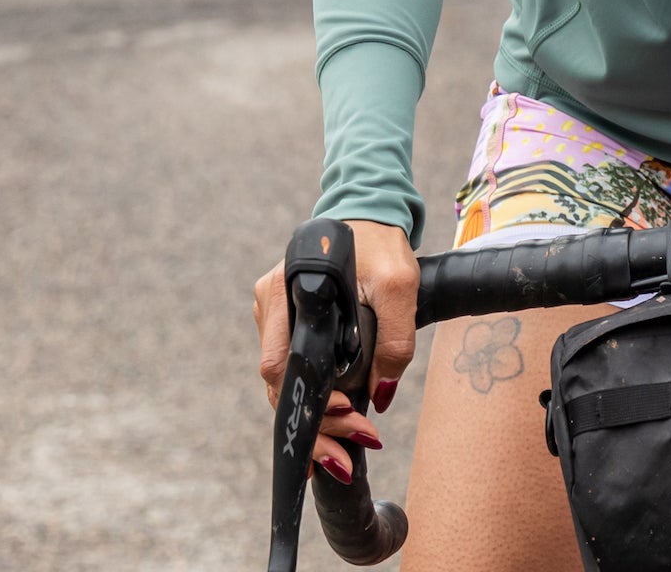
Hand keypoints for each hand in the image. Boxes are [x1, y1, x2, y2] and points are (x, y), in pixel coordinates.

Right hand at [254, 220, 419, 484]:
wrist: (369, 215)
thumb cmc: (381, 244)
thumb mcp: (400, 284)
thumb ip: (394, 338)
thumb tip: (381, 397)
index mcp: (285, 291)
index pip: (282, 365)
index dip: (310, 401)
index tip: (347, 419)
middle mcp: (270, 305)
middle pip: (279, 384)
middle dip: (314, 425)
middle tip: (346, 455)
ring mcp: (274, 316)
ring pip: (285, 384)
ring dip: (315, 419)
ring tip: (347, 447)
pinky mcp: (286, 323)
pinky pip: (293, 370)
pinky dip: (313, 400)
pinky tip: (333, 427)